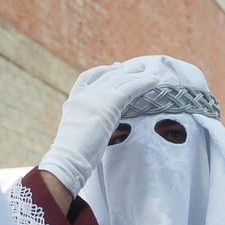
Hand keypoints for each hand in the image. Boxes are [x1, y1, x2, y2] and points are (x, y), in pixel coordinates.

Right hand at [39, 62, 161, 197]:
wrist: (70, 157)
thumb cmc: (73, 154)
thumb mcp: (78, 132)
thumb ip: (88, 123)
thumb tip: (100, 126)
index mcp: (74, 101)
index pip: (87, 78)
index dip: (102, 71)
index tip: (114, 67)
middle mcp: (85, 95)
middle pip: (108, 76)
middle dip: (124, 70)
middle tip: (138, 67)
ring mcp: (96, 97)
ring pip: (120, 80)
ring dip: (137, 75)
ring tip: (151, 73)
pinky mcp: (110, 103)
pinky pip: (130, 88)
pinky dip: (143, 83)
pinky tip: (154, 81)